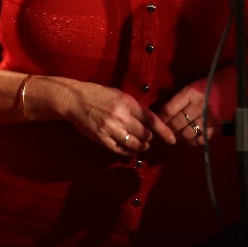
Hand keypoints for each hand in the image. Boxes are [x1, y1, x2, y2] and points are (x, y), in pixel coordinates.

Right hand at [60, 79, 175, 154]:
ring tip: (141, 145)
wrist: (75, 100)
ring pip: (134, 144)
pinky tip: (128, 149)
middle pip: (144, 134)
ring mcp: (110, 129)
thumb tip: (149, 122)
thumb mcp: (119, 95)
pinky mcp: (101, 138)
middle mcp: (121, 116)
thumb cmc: (98, 95)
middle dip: (149, 139)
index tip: (172, 139)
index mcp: (127, 103)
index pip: (151, 119)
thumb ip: (134, 108)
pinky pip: (119, 150)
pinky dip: (127, 151)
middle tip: (149, 139)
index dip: (163, 131)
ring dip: (140, 147)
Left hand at [160, 82, 217, 146]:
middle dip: (167, 131)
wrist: (233, 85)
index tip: (158, 123)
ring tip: (174, 138)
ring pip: (187, 133)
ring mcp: (207, 117)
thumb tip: (163, 112)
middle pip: (176, 123)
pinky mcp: (216, 126)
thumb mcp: (193, 86)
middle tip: (163, 134)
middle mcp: (198, 106)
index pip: (169, 109)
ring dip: (178, 138)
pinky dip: (192, 142)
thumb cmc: (210, 84)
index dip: (161, 119)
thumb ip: (179, 98)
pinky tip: (189, 140)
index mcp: (190, 93)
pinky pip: (201, 139)